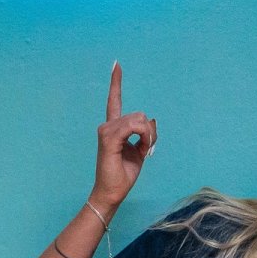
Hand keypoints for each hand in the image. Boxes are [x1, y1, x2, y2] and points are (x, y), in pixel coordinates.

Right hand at [89, 62, 156, 208]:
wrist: (112, 192)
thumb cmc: (123, 174)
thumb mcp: (140, 151)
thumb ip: (144, 135)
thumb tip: (150, 123)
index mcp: (114, 128)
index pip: (114, 101)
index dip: (116, 83)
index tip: (116, 65)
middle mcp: (107, 126)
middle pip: (140, 115)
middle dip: (149, 131)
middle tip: (145, 148)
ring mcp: (106, 131)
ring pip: (139, 120)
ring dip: (147, 136)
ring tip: (140, 151)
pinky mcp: (108, 139)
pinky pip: (133, 127)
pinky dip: (143, 136)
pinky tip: (139, 147)